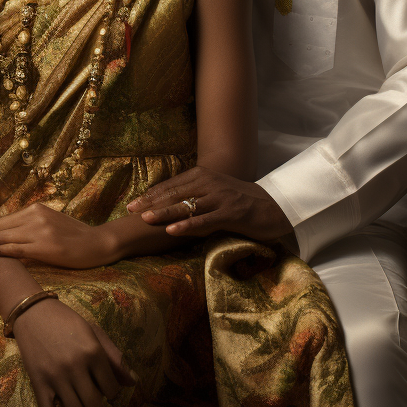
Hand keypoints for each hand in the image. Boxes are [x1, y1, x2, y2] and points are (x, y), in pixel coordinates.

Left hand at [0, 204, 112, 268]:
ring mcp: (40, 230)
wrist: (98, 243)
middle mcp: (35, 216)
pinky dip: (3, 251)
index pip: (0, 221)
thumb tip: (2, 240)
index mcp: (35, 209)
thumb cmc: (74, 237)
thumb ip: (28, 228)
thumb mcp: (50, 224)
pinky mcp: (46, 246)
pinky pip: (19, 248)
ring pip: (3, 237)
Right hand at [11, 298, 135, 406]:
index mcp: (93, 352)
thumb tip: (133, 383)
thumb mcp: (95, 332)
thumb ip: (114, 357)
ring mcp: (56, 376)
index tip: (109, 395)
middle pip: (95, 406)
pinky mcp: (38, 382)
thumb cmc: (68, 322)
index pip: (111, 388)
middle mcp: (76, 366)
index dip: (113, 395)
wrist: (34, 314)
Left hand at [127, 165, 293, 240]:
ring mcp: (220, 197)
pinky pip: (205, 220)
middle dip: (151, 202)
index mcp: (203, 176)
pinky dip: (188, 226)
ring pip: (187, 205)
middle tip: (131, 211)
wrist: (275, 205)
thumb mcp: (215, 194)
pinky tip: (173, 231)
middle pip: (175, 193)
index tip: (132, 204)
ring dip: (165, 213)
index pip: (171, 185)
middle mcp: (209, 183)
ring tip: (145, 219)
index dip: (151, 195)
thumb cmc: (242, 202)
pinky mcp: (231, 213)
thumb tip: (171, 206)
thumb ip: (195, 196)